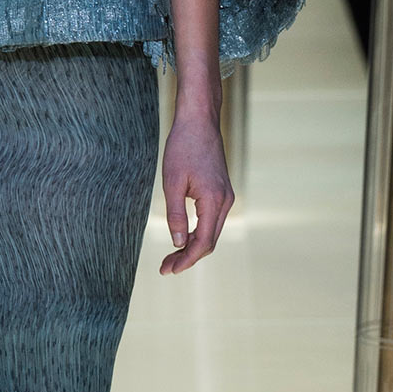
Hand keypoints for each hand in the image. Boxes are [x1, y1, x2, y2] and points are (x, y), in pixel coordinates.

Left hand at [160, 107, 233, 273]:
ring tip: (171, 256)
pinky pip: (212, 221)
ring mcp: (226, 197)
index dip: (186, 259)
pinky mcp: (222, 192)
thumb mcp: (172, 182)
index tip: (168, 270)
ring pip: (211, 232)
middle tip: (165, 267)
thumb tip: (177, 243)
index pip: (202, 242)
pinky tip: (182, 237)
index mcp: (214, 201)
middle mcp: (225, 201)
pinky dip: (198, 233)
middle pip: (209, 241)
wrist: (199, 121)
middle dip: (188, 257)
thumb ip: (175, 214)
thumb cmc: (183, 147)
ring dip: (193, 246)